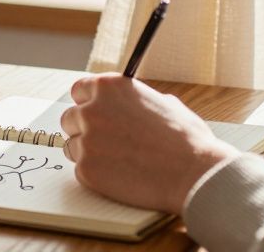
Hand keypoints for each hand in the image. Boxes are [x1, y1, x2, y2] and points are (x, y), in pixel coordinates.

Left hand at [60, 75, 237, 215]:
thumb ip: (137, 100)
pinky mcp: (87, 169)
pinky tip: (120, 175)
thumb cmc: (186, 140)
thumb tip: (131, 104)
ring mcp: (88, 140)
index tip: (93, 112)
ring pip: (72, 146)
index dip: (87, 103)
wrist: (193, 174)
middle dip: (84, 129)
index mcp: (111, 87)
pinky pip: (81, 171)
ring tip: (117, 161)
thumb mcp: (164, 103)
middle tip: (105, 141)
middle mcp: (93, 110)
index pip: (79, 90)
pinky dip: (96, 175)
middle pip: (69, 118)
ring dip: (88, 153)